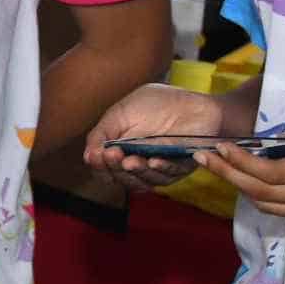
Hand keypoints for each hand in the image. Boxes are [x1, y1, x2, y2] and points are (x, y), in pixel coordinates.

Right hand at [85, 83, 241, 189]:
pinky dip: (159, 169)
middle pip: (120, 178)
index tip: (99, 154)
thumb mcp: (122, 113)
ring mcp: (158, 169)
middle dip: (114, 168)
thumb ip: (102, 133)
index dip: (100, 165)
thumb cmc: (160, 104)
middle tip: (112, 155)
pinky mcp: (179, 169)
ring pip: (141, 181)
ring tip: (129, 160)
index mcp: (121, 151)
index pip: (105, 168)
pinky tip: (152, 161)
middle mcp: (138, 164)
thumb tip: (88, 156)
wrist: (196, 102)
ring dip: (134, 171)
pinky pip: (167, 175)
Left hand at [193, 116, 284, 228]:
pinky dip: (263, 194)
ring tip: (221, 167)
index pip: (270, 172)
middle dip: (228, 176)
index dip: (239, 162)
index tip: (218, 146)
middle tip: (204, 157)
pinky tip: (252, 178)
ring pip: (269, 205)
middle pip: (260, 193)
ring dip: (241, 188)